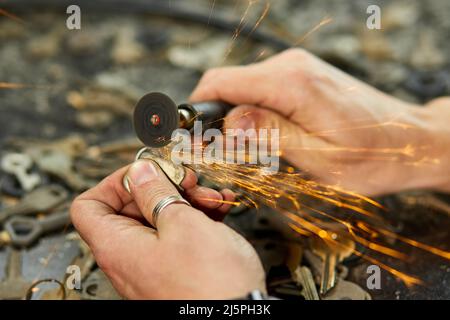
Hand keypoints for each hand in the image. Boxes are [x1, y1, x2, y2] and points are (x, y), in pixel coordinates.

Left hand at [70, 160, 265, 298]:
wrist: (242, 316)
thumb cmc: (211, 284)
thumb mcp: (183, 224)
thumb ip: (156, 192)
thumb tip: (139, 172)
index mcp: (119, 246)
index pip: (89, 206)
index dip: (114, 182)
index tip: (146, 172)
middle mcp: (131, 257)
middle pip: (132, 208)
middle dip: (163, 186)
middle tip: (189, 181)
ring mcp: (155, 263)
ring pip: (161, 218)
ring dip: (187, 200)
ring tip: (212, 197)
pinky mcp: (178, 267)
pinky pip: (179, 234)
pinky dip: (197, 217)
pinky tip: (220, 209)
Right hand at [190, 49, 449, 195]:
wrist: (410, 139)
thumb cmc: (372, 155)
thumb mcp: (319, 157)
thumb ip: (270, 134)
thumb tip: (228, 121)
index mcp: (291, 84)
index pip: (221, 83)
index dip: (195, 108)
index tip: (188, 136)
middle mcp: (291, 68)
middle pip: (228, 85)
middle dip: (213, 118)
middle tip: (217, 154)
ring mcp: (297, 70)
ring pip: (243, 89)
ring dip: (234, 119)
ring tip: (245, 152)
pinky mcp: (301, 78)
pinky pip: (261, 91)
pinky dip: (251, 113)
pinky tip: (263, 138)